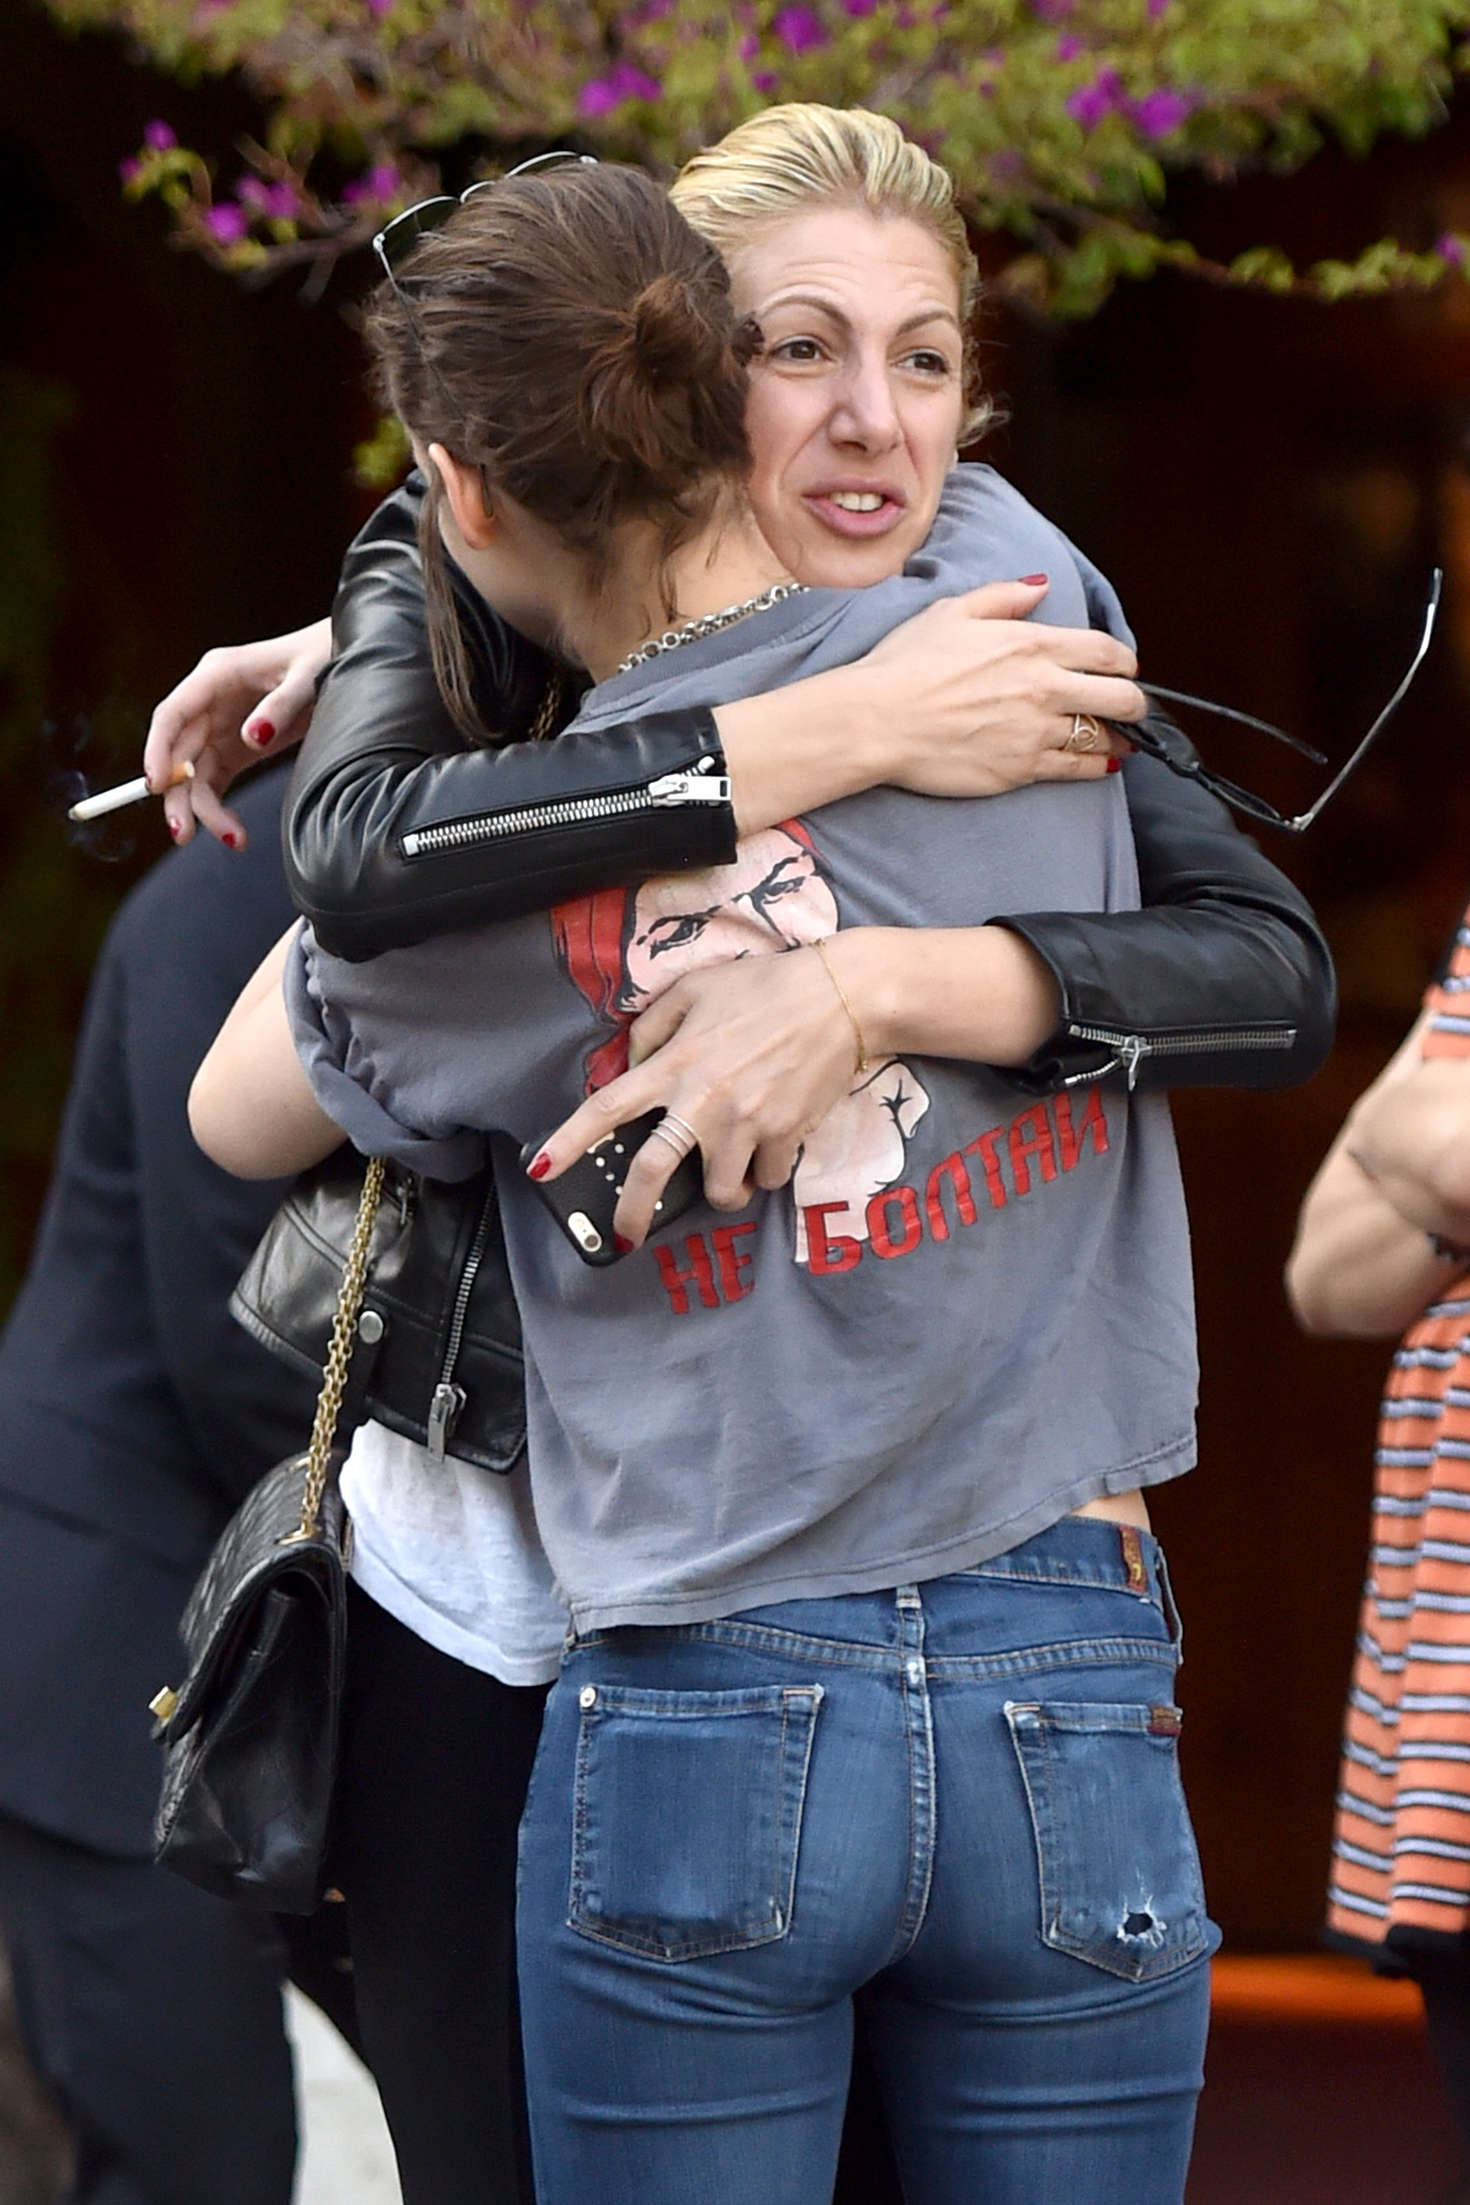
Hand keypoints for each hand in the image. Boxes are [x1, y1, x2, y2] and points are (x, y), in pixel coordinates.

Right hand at [142, 619, 332, 847]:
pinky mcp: (235, 749)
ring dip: (203, 810)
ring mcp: (219, 728)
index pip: (172, 715)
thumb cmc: (321, 658)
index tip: (155, 784)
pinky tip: (235, 833)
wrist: (342, 660)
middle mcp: (209, 702)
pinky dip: (219, 808)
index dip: (158, 749)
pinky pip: (214, 783)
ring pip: (194, 775)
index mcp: (216, 675)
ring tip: (233, 839)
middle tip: (181, 833)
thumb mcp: (308, 678)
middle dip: (177, 794)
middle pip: (178, 753)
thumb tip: (252, 738)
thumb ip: (280, 706)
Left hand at [528, 948, 859, 1247]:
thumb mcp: (696, 989)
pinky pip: (767, 1178)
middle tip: (626, 1235)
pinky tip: (773, 1148)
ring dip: (721, 1192)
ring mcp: (746, 1123)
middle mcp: (704, 1100)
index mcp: (675, 1063)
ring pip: (719, 1191)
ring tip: (728, 1177)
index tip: (541, 1171)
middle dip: (633, 1213)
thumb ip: (653, 1027)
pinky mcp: (786, 1135)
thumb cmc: (766, 987)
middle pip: (652, 1172)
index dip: (569, 1142)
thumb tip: (628, 1065)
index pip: (608, 1107)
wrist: (842, 997)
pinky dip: (766, 1172)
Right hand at [859, 578, 1141, 797]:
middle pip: (1121, 698)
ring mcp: (1035, 732)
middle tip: (1130, 707)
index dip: (1125, 662)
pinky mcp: (1020, 769)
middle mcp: (1044, 688)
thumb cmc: (905, 665)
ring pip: (1102, 737)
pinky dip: (1095, 767)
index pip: (1106, 651)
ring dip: (1116, 738)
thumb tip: (1040, 585)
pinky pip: (1076, 770)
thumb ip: (1004, 597)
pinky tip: (1100, 765)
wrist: (878, 720)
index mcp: (1032, 644)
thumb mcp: (952, 612)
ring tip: (1118, 739)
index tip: (1124, 669)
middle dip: (1134, 703)